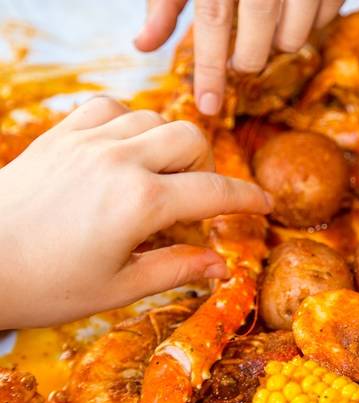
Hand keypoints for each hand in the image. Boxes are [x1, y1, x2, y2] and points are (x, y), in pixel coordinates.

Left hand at [0, 97, 271, 328]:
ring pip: (154, 118)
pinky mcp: (61, 134)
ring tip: (155, 176)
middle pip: (190, 140)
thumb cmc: (44, 285)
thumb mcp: (117, 288)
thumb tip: (222, 267)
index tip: (264, 204)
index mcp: (140, 203)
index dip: (246, 198)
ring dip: (167, 144)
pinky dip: (126, 122)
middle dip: (204, 167)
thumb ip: (175, 269)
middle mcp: (120, 161)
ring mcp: (88, 142)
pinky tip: (120, 149)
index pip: (213, 191)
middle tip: (192, 199)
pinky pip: (109, 106)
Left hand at [134, 0, 343, 115]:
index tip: (207, 105)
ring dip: (281, 43)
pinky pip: (328, 18)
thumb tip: (143, 47)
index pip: (212, 24)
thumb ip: (165, 3)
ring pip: (297, 35)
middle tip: (242, 60)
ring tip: (268, 28)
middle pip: (261, 36)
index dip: (209, 70)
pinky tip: (296, 8)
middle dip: (249, 58)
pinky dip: (311, 23)